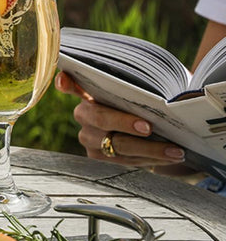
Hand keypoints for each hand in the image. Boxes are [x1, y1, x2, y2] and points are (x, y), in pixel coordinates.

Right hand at [54, 71, 186, 168]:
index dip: (65, 82)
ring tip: (175, 150)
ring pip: (116, 145)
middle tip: (148, 127)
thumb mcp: (139, 89)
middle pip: (100, 118)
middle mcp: (83, 114)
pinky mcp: (97, 156)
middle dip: (124, 123)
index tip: (65, 81)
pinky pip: (124, 160)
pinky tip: (170, 156)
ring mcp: (89, 138)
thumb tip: (166, 92)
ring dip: (148, 148)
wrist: (144, 127)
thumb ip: (138, 86)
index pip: (70, 84)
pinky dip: (150, 159)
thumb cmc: (142, 102)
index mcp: (89, 92)